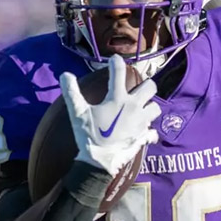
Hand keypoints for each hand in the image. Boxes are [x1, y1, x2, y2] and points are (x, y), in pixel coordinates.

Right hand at [60, 54, 160, 173]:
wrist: (99, 160)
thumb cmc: (88, 135)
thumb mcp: (77, 112)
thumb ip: (71, 92)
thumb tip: (64, 74)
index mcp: (118, 98)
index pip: (119, 72)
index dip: (116, 62)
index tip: (114, 60)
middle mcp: (134, 107)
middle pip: (151, 87)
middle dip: (146, 85)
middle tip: (138, 89)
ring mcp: (141, 122)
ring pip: (156, 108)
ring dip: (150, 107)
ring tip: (141, 109)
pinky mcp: (143, 137)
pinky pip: (153, 132)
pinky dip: (149, 131)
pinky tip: (143, 132)